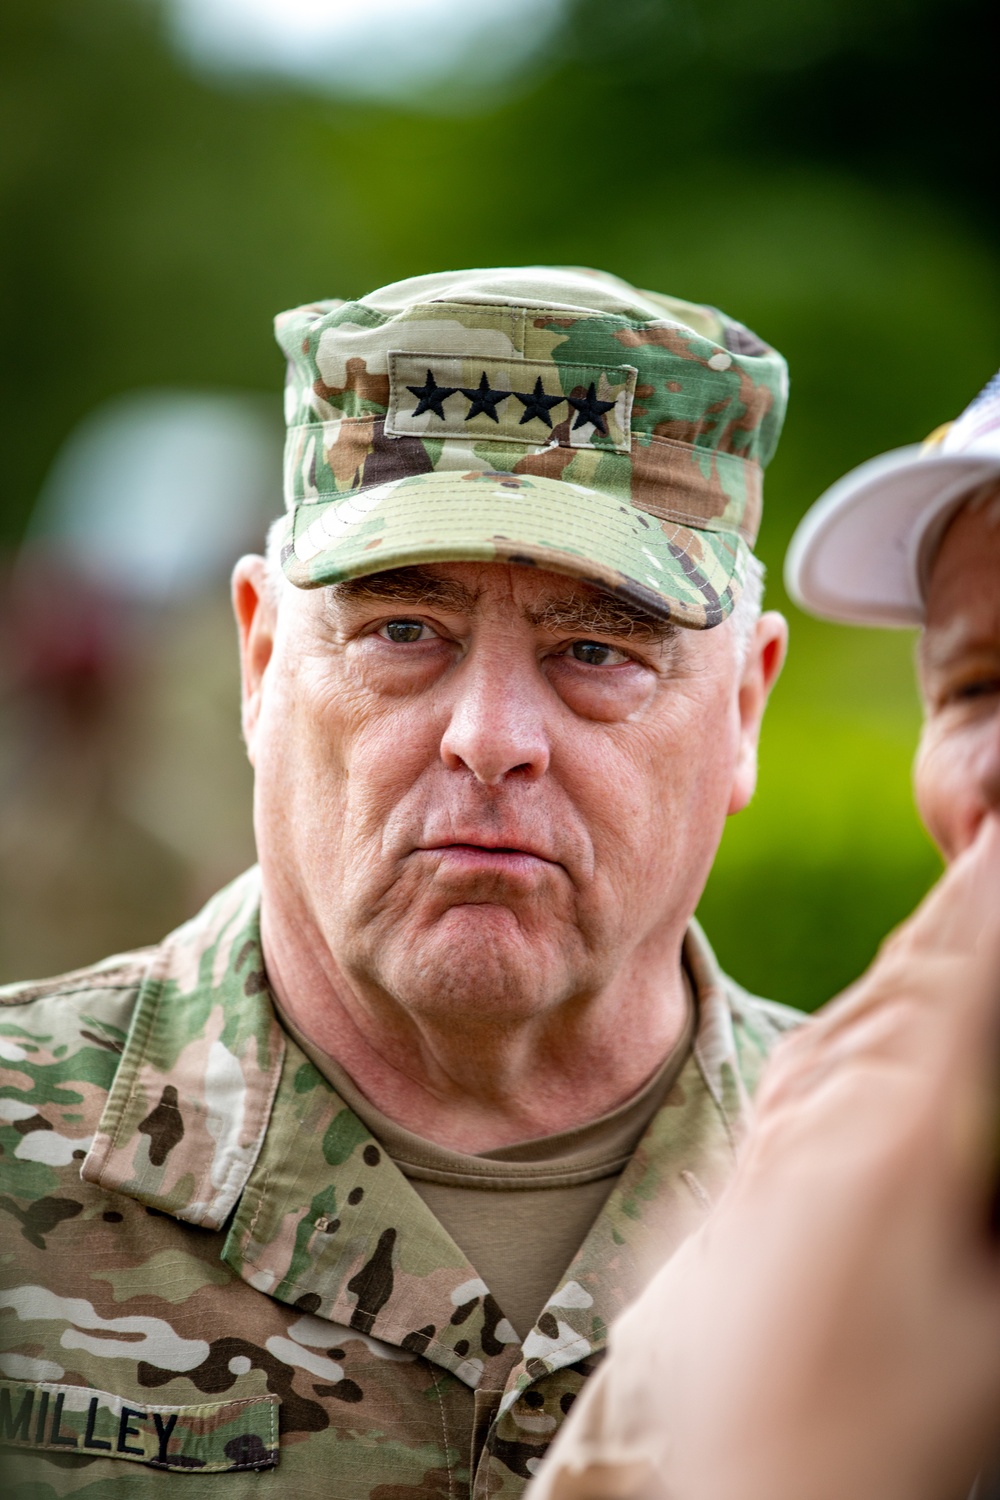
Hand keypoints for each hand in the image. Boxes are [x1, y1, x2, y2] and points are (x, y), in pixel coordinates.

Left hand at [531, 817, 999, 1499]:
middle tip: (997, 849)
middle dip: (963, 914)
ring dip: (919, 957)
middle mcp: (826, 1112)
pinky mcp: (755, 1168)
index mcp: (897, 1136)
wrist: (748, 1485)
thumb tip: (986, 1134)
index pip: (960, 986)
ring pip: (864, 1014)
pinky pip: (819, 1060)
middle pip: (913, 982)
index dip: (990, 905)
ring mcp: (780, 1135)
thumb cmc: (888, 1428)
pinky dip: (869, 1016)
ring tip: (959, 906)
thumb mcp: (993, 1332)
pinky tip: (880, 1013)